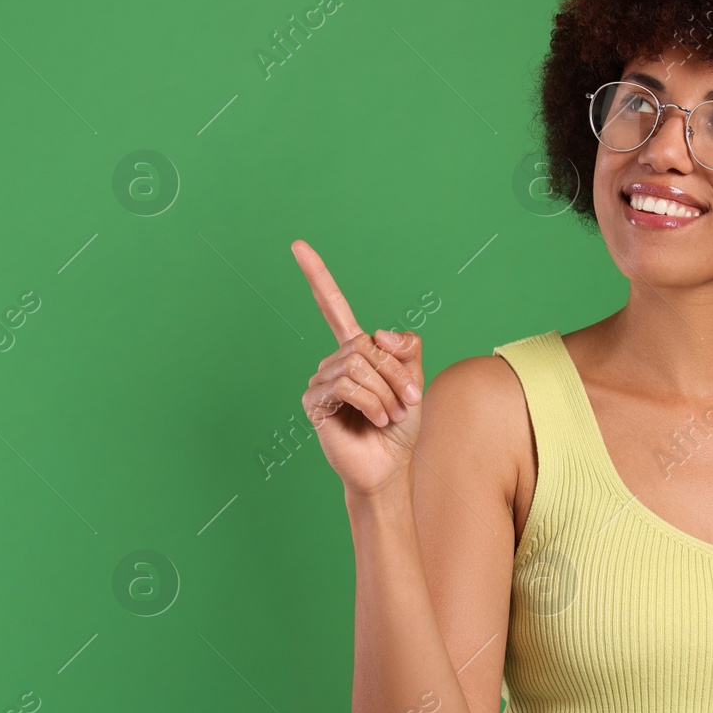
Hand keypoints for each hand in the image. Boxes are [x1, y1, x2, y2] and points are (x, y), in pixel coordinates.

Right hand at [291, 239, 424, 496]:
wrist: (389, 466)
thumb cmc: (400, 426)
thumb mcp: (414, 381)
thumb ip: (405, 348)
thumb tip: (376, 335)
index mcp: (357, 350)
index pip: (333, 307)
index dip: (317, 277)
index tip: (297, 246)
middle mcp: (335, 360)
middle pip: (366, 345)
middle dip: (395, 373)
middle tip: (408, 402)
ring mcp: (321, 380)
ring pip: (358, 364)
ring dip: (385, 392)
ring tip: (390, 415)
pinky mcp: (314, 402)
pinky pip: (346, 384)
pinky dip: (371, 402)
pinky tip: (375, 420)